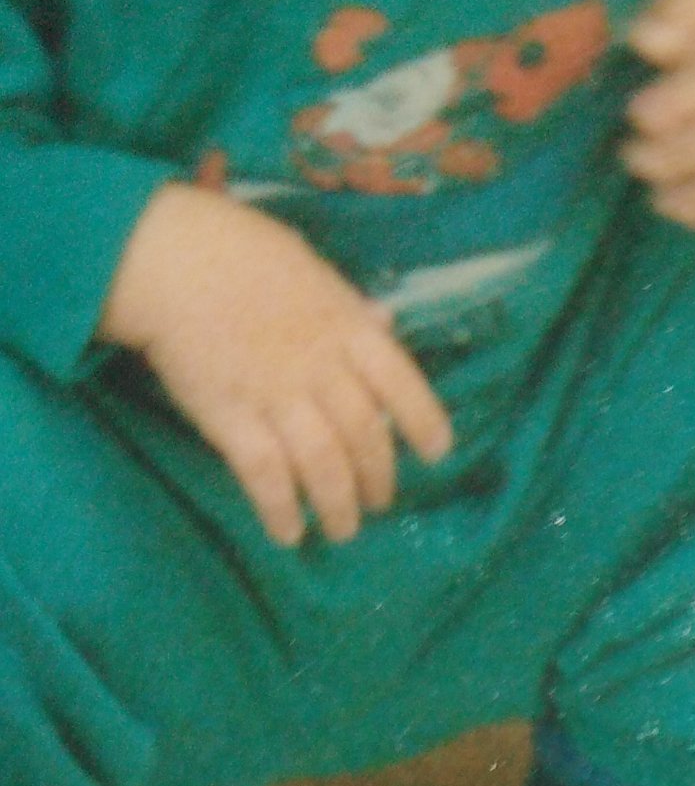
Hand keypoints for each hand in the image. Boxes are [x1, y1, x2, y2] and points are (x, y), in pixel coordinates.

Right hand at [99, 185, 453, 545]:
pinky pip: (264, 473)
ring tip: (342, 529)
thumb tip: (384, 323)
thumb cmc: (237, 252)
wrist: (165, 254)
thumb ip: (347, 305)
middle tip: (378, 502)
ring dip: (338, 506)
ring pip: (323, 463)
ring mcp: (273, 391)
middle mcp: (317, 364)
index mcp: (343, 326)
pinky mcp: (228, 413)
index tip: (437, 452)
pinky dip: (280, 509)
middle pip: (365, 434)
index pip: (400, 380)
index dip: (423, 420)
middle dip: (377, 478)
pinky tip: (287, 533)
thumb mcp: (307, 267)